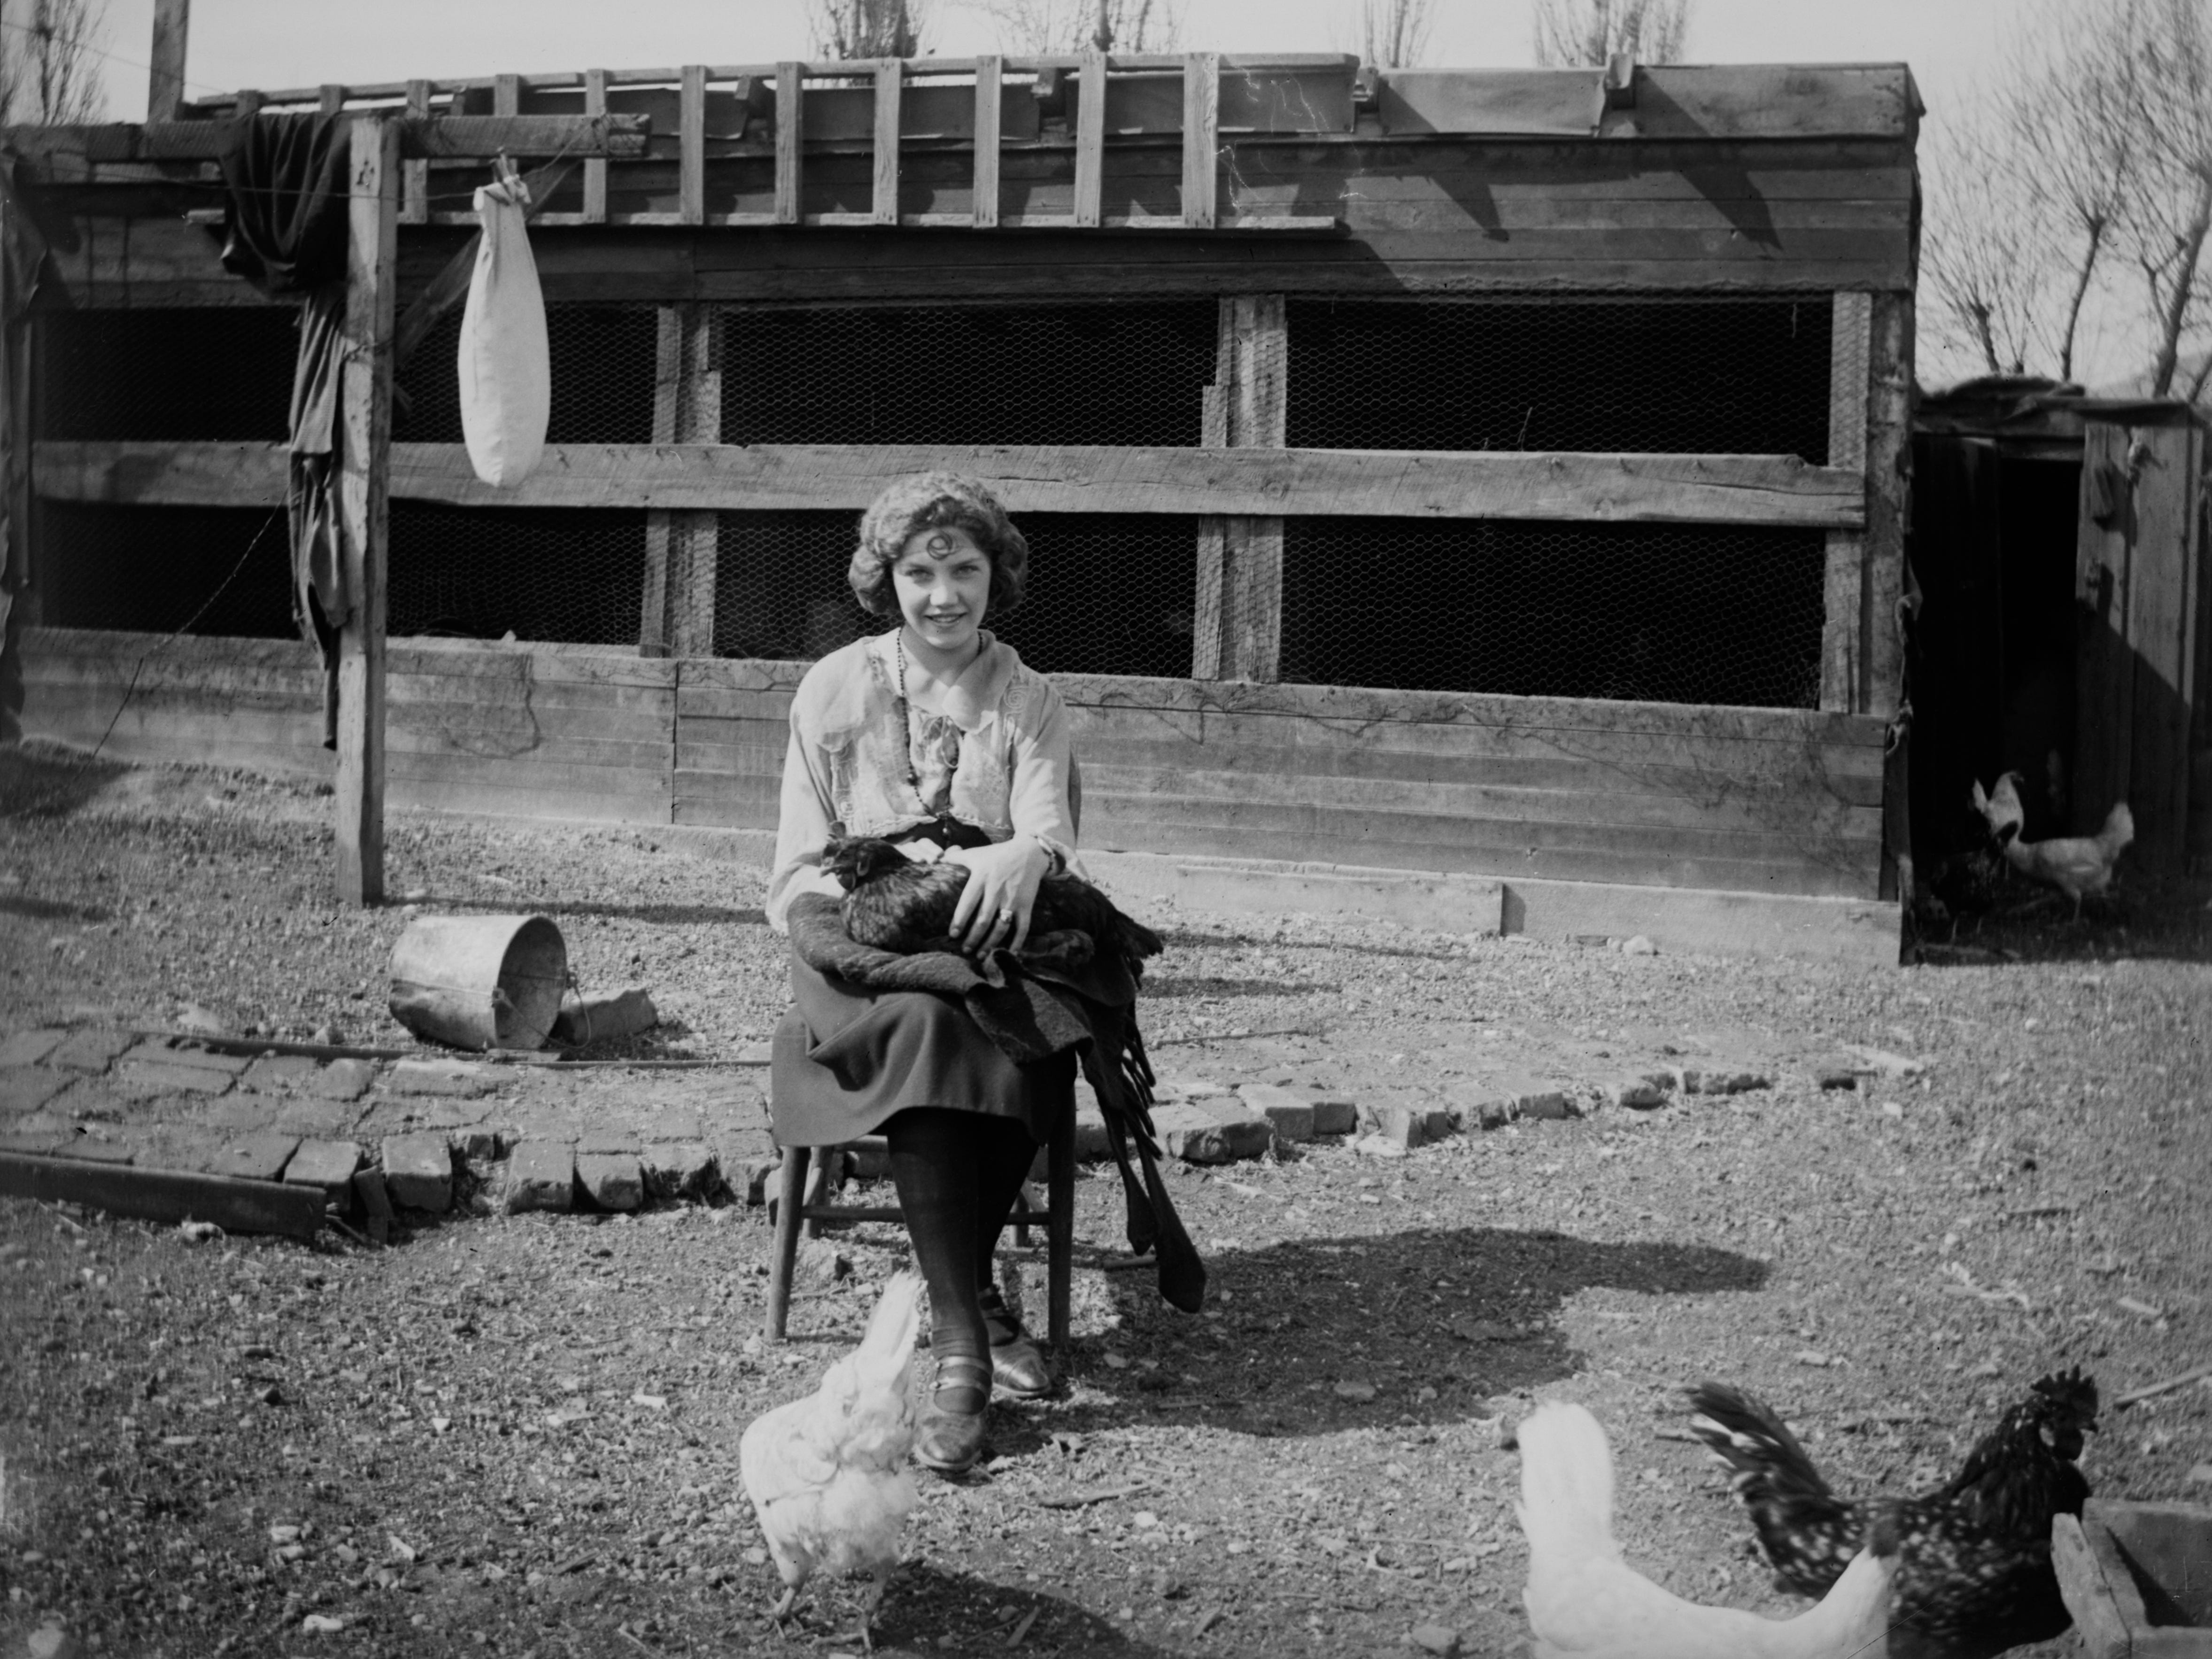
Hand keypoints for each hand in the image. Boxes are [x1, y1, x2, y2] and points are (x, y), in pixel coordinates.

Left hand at [946, 836, 1050, 954]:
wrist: (1029, 852)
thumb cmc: (997, 854)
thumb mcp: (975, 853)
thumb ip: (955, 857)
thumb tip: (934, 860)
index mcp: (982, 877)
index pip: (968, 902)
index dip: (960, 920)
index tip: (953, 934)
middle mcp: (997, 890)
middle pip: (983, 919)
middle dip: (973, 937)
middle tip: (965, 950)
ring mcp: (1013, 899)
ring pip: (1001, 927)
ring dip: (990, 943)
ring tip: (981, 955)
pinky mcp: (1027, 905)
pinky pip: (1023, 927)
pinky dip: (1018, 942)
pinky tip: (1011, 954)